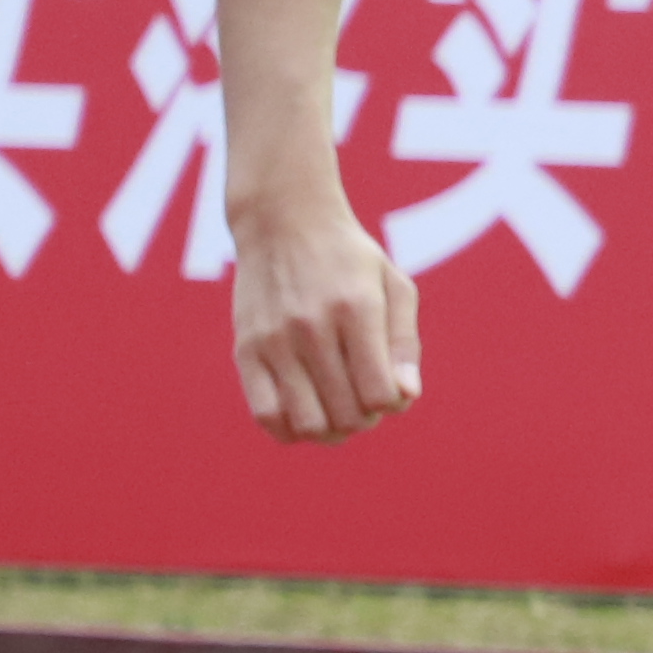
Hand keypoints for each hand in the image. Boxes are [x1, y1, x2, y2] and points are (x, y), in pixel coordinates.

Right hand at [233, 197, 421, 440]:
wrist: (282, 221)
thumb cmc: (349, 258)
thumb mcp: (393, 285)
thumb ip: (405, 343)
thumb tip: (406, 398)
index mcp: (356, 309)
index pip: (380, 393)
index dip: (393, 403)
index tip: (390, 388)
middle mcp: (312, 327)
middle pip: (347, 412)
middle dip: (366, 419)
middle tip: (365, 400)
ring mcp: (275, 340)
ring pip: (308, 422)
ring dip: (332, 431)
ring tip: (339, 412)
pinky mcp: (246, 350)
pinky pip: (265, 414)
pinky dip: (290, 430)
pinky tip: (305, 418)